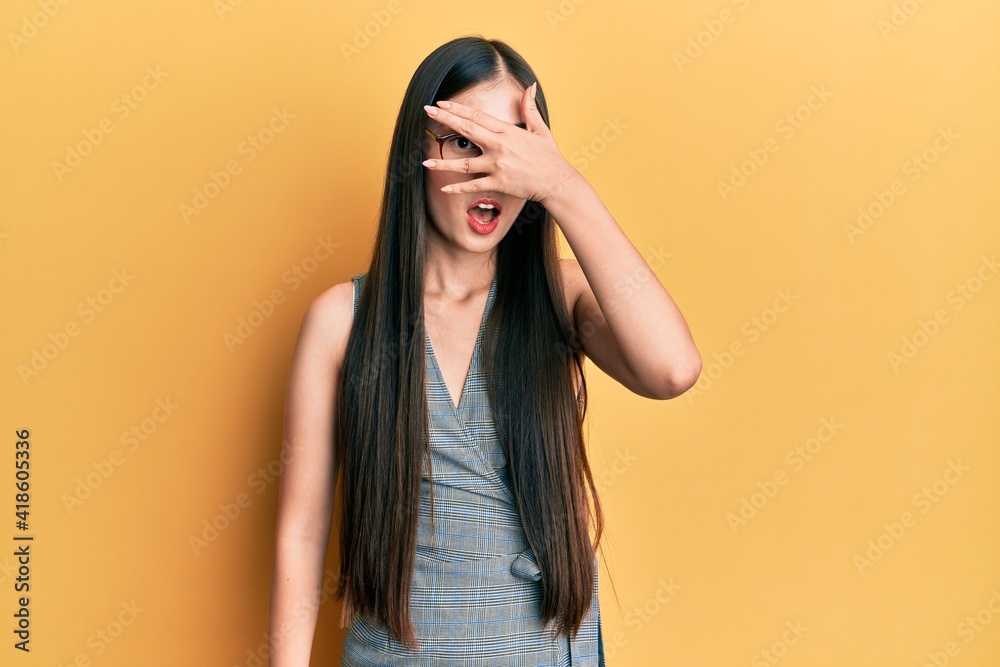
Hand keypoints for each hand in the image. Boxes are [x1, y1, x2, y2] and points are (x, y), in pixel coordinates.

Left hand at [421, 83, 580, 204]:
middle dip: (445, 119)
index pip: (477, 116)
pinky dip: (458, 188)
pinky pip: (474, 185)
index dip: (457, 109)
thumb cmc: (549, 156)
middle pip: (466, 130)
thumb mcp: (541, 129)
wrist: (557, 181)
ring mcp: (497, 165)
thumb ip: (530, 108)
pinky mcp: (498, 182)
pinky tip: (444, 187)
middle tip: (427, 111)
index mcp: (507, 131)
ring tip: (425, 161)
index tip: (441, 103)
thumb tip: (531, 87)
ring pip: (464, 163)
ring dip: (443, 162)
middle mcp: (498, 145)